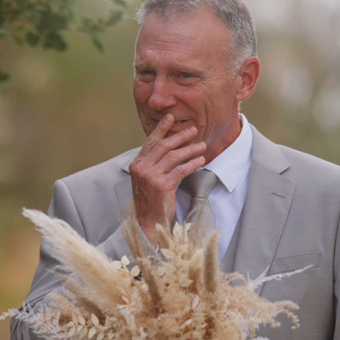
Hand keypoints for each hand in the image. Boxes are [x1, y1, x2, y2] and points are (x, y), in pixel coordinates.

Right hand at [128, 114, 205, 244]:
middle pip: (164, 146)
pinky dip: (192, 163)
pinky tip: (200, 160)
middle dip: (180, 136)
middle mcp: (141, 169)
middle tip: (194, 129)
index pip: (150, 142)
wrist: (147, 222)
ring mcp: (151, 177)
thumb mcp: (146, 179)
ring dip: (190, 149)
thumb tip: (168, 146)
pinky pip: (181, 170)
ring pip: (174, 156)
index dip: (161, 129)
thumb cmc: (150, 200)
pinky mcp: (162, 186)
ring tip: (202, 145)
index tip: (171, 118)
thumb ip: (153, 163)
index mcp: (136, 165)